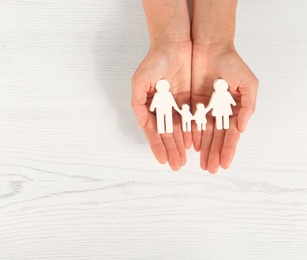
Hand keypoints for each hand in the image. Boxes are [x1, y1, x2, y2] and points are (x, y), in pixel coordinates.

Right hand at [131, 41, 191, 170]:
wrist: (174, 43)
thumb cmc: (154, 61)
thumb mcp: (140, 81)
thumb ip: (137, 103)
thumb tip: (141, 124)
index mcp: (149, 106)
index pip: (154, 131)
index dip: (157, 146)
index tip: (162, 160)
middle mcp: (163, 108)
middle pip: (167, 134)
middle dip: (171, 150)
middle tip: (176, 165)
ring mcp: (177, 105)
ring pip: (180, 130)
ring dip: (182, 145)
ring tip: (185, 160)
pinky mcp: (190, 99)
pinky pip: (192, 119)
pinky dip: (193, 131)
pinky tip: (195, 143)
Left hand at [191, 43, 258, 172]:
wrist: (209, 46)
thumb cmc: (232, 63)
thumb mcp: (247, 83)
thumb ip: (247, 107)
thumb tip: (242, 128)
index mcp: (233, 109)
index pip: (230, 134)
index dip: (227, 149)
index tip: (224, 164)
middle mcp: (218, 111)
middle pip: (215, 137)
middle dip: (213, 153)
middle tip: (209, 169)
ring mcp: (204, 108)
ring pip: (202, 132)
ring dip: (202, 148)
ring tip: (199, 162)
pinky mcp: (189, 102)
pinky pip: (189, 121)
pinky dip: (189, 133)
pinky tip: (189, 146)